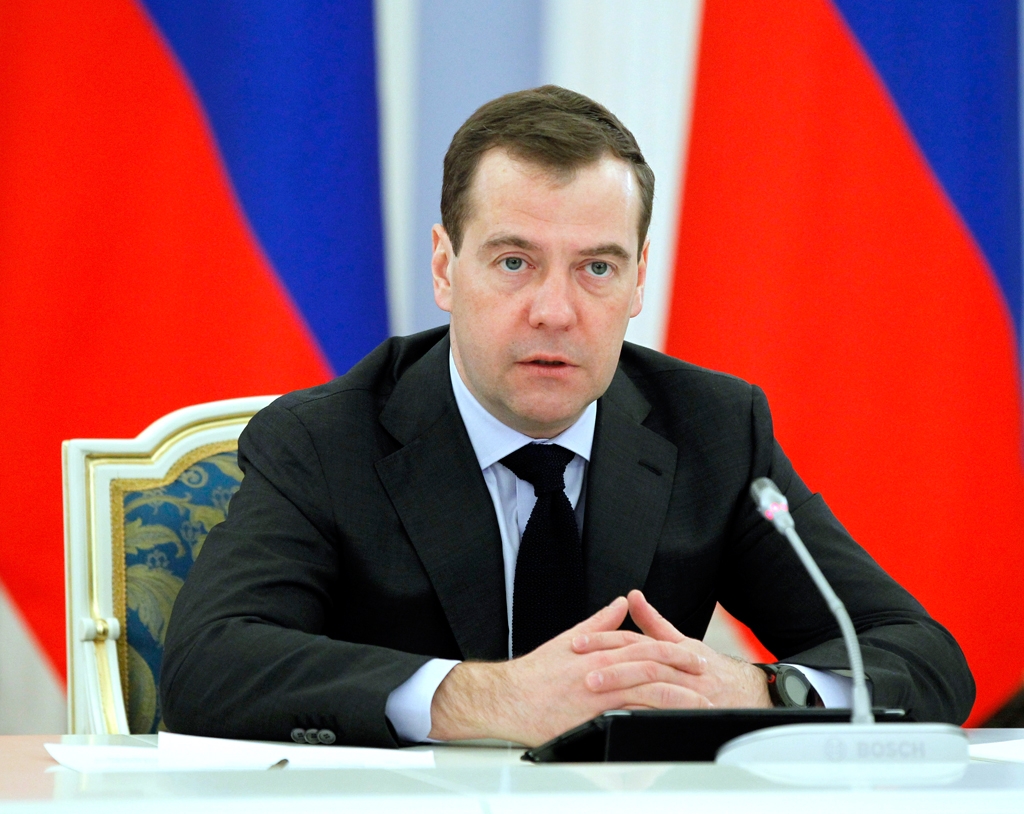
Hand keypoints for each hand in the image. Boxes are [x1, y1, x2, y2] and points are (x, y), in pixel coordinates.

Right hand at [428, 596, 713, 745]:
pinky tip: (668, 722)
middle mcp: (602, 666)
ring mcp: (599, 691)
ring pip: (647, 688)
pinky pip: (629, 714)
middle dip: (682, 668)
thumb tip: (621, 604)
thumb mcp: (569, 640)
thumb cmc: (534, 673)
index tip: (691, 654)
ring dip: (677, 695)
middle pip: (652, 663)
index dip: (672, 648)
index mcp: (599, 648)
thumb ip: (599, 622)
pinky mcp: (592, 714)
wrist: (507, 697)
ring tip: (699, 701)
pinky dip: (652, 717)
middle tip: (705, 674)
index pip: (644, 644)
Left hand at [571, 589, 770, 709]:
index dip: (605, 639)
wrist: (749, 696)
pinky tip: (622, 716)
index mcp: (675, 648)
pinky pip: (665, 715)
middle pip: (643, 660)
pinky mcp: (692, 715)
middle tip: (581, 670)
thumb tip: (632, 596)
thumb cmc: (711, 669)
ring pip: (654, 686)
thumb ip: (654, 622)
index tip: (577, 643)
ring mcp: (689, 692)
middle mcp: (682, 667)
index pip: (634, 640)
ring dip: (623, 688)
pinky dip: (643, 715)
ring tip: (595, 691)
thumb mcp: (682, 642)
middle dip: (611, 664)